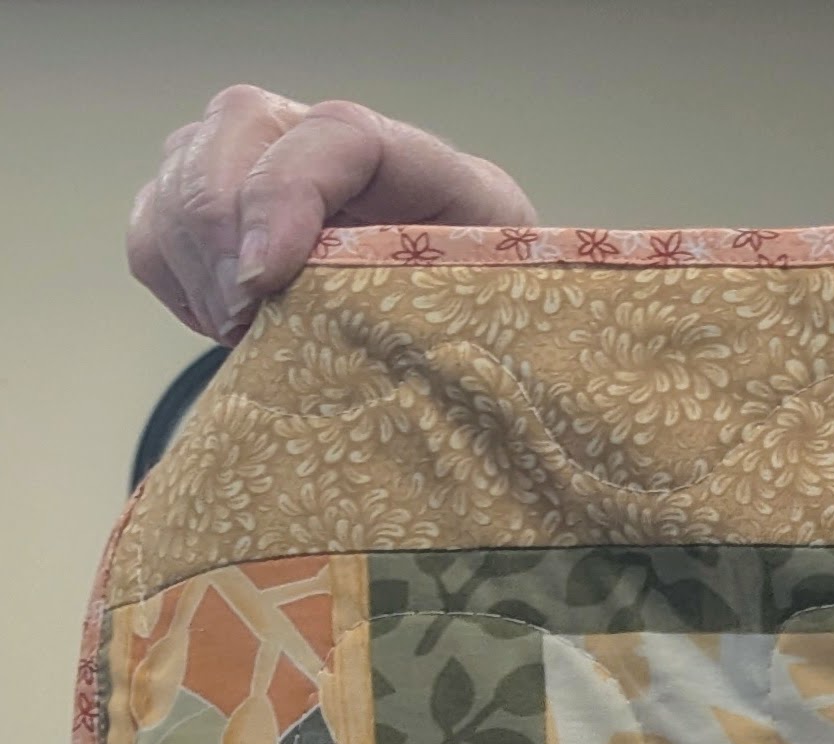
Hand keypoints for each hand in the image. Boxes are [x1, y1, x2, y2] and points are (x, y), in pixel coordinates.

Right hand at [128, 83, 532, 342]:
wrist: (456, 325)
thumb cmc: (477, 320)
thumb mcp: (492, 307)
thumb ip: (451, 292)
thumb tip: (367, 316)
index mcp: (410, 161)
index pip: (336, 135)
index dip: (286, 195)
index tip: (265, 279)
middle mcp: (317, 139)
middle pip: (233, 135)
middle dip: (223, 235)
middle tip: (247, 320)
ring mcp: (253, 163)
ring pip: (181, 176)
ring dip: (200, 268)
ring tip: (249, 333)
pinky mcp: (206, 203)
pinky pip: (155, 228)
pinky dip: (175, 281)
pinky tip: (228, 325)